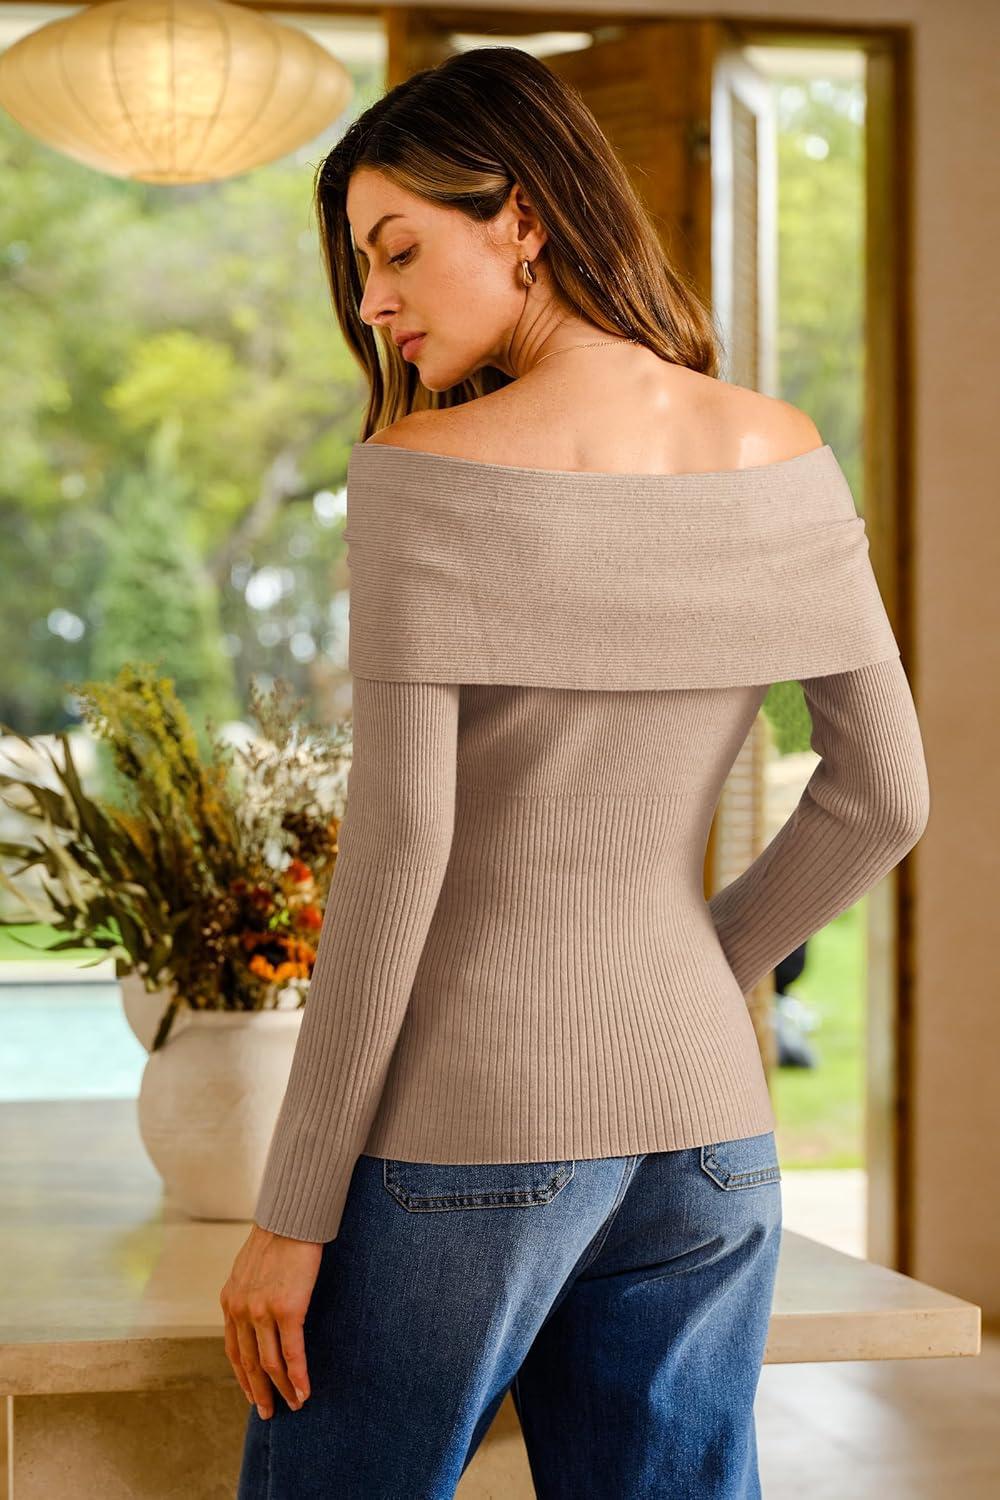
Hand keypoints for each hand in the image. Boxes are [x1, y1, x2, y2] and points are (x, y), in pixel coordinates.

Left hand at [220, 1222, 322, 1418]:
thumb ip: (249, 1290)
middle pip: (248, 1363)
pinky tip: (304, 1391)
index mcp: (230, 1301)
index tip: (251, 1392)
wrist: (292, 1216)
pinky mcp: (288, 1310)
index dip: (242, 1375)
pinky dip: (298, 1376)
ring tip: (293, 1406)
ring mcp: (262, 1312)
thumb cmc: (278, 1235)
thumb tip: (258, 1305)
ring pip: (270, 1363)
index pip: (232, 1349)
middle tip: (268, 1412)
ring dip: (282, 1389)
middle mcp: (240, 1310)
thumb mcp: (250, 1266)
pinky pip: (292, 1352)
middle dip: (259, 1391)